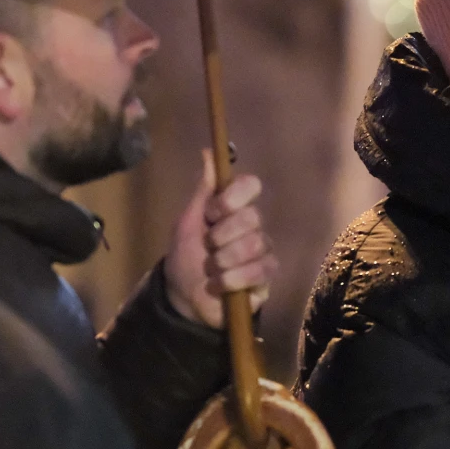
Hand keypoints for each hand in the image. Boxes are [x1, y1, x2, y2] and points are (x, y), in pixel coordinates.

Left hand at [164, 150, 276, 328]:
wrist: (183, 296)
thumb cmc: (185, 255)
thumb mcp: (187, 221)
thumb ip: (202, 190)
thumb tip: (208, 152)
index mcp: (235, 208)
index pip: (251, 185)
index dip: (232, 198)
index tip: (211, 213)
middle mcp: (254, 227)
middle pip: (252, 217)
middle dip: (222, 236)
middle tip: (208, 248)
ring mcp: (263, 253)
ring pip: (255, 245)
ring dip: (224, 261)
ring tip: (210, 271)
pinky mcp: (266, 279)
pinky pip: (259, 271)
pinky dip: (232, 280)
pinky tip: (218, 286)